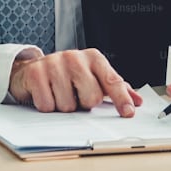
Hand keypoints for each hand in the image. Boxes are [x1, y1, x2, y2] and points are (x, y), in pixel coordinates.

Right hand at [8, 48, 142, 116]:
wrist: (33, 69)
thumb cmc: (69, 75)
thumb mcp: (94, 76)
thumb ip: (115, 88)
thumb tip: (137, 101)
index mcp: (94, 58)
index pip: (112, 81)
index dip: (121, 99)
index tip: (128, 112)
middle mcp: (75, 58)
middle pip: (91, 98)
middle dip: (84, 104)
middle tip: (77, 96)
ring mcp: (54, 64)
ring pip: (68, 106)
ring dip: (64, 106)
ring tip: (60, 94)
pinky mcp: (36, 74)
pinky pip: (47, 105)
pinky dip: (48, 106)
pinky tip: (47, 94)